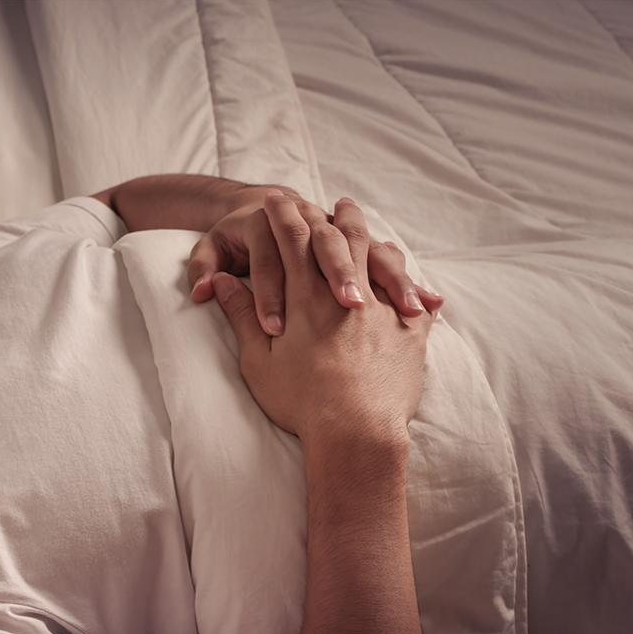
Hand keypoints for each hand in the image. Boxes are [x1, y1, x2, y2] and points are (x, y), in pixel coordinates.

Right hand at [210, 197, 430, 445]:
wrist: (356, 435)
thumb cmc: (301, 402)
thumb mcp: (259, 362)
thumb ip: (241, 317)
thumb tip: (222, 284)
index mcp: (306, 298)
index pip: (292, 241)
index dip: (283, 216)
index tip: (276, 199)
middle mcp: (345, 293)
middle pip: (340, 239)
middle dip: (332, 217)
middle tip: (333, 201)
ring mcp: (381, 310)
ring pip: (377, 257)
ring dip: (368, 235)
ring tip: (365, 225)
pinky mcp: (408, 333)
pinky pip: (410, 295)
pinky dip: (405, 279)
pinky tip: (401, 271)